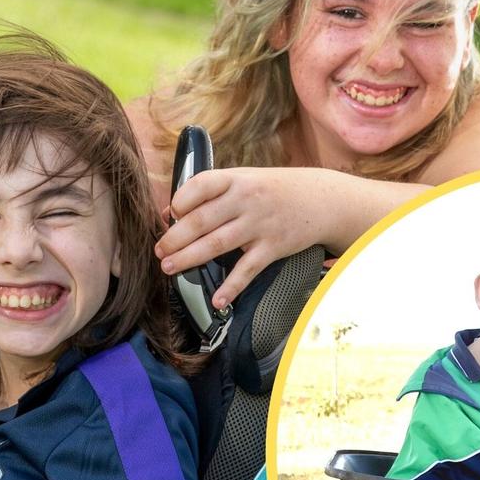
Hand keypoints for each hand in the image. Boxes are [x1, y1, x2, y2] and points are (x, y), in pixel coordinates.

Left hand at [155, 168, 323, 307]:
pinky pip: (247, 270)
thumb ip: (209, 193)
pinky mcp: (273, 247)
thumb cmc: (273, 189)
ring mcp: (259, 224)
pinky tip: (216, 300)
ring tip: (169, 268)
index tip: (168, 215)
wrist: (321, 199)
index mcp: (235, 179)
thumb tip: (168, 212)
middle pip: (201, 220)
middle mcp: (246, 200)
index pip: (199, 185)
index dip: (179, 201)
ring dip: (189, 258)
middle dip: (175, 238)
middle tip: (159, 251)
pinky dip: (231, 287)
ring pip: (217, 244)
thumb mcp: (243, 180)